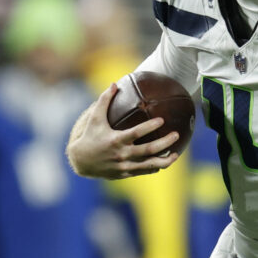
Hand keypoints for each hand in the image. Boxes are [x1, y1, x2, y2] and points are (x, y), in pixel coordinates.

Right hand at [66, 84, 182, 179]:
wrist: (81, 161)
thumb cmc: (90, 136)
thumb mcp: (95, 118)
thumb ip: (104, 101)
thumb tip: (114, 83)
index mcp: (116, 140)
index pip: (137, 133)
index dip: (150, 126)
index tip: (163, 120)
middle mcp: (122, 154)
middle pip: (149, 150)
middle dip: (165, 143)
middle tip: (176, 135)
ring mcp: (125, 166)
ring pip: (150, 165)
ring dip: (165, 160)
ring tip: (177, 154)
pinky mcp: (125, 174)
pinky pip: (144, 171)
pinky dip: (155, 167)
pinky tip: (165, 161)